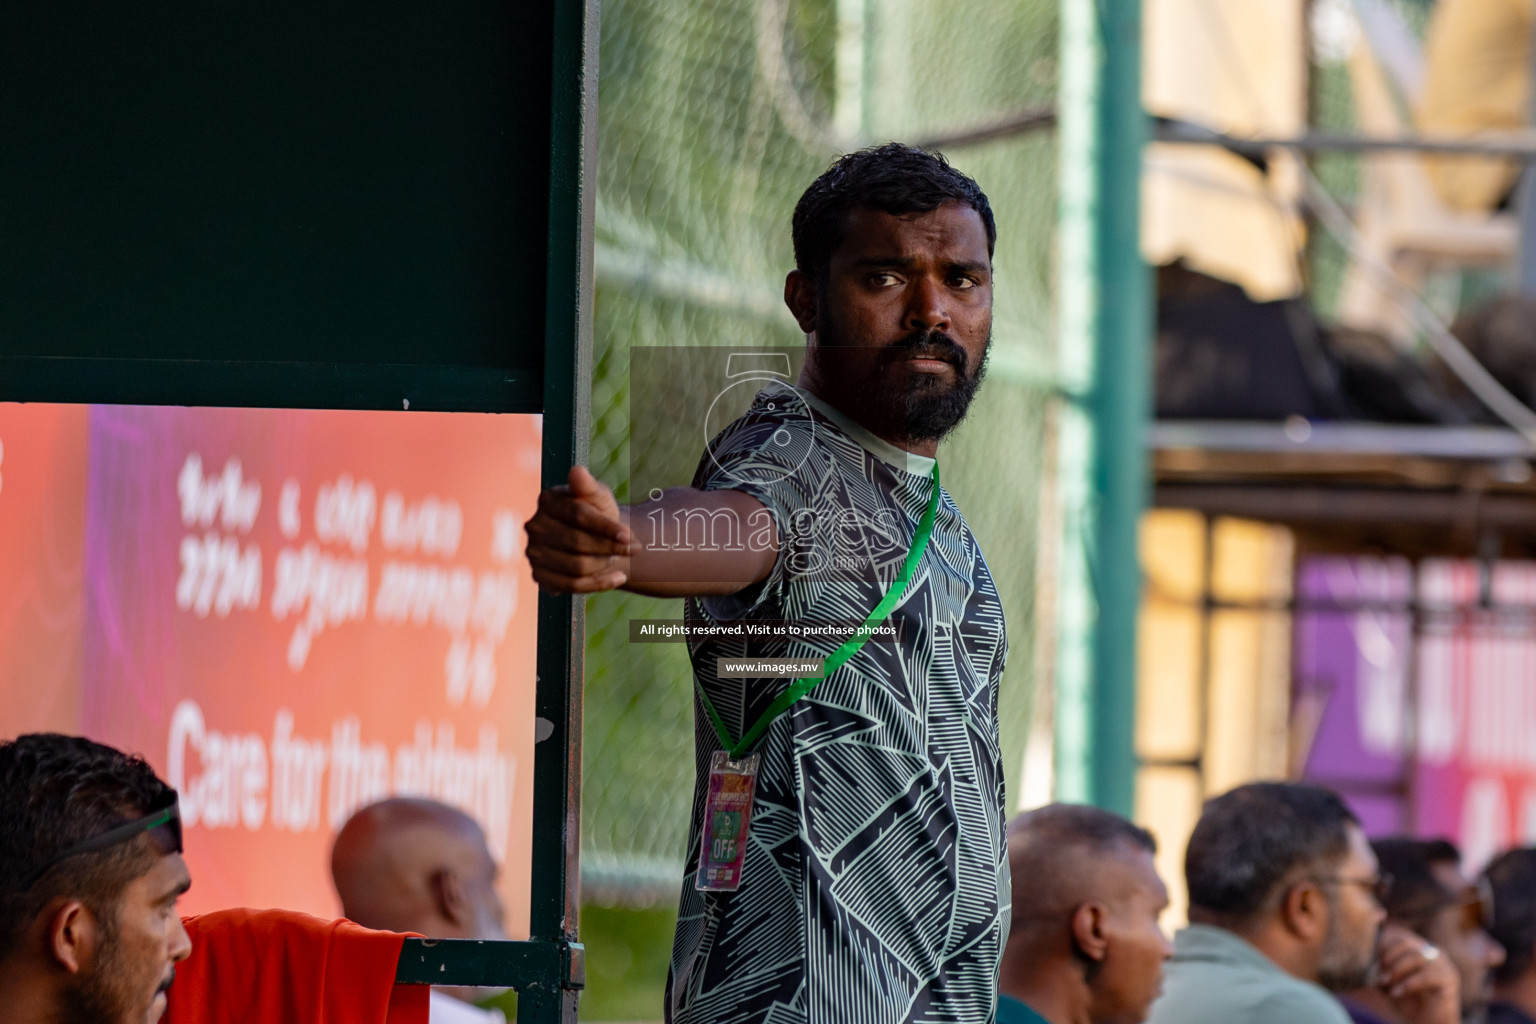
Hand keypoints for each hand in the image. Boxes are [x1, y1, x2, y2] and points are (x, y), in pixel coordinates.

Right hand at [524, 466, 638, 592]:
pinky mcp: (540, 576)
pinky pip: (572, 586)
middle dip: (610, 547)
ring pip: (576, 566)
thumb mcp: (600, 497)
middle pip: (576, 543)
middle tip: (634, 548)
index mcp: (547, 500)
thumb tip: (577, 471)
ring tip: (618, 557)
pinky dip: (599, 584)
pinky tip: (619, 577)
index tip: (629, 535)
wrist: (598, 539)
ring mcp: (534, 554)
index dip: (605, 527)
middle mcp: (534, 527)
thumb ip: (589, 487)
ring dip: (604, 564)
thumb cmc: (599, 513)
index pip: (578, 515)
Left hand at [1377, 924, 1459, 1023]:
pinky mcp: (1450, 978)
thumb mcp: (1387, 980)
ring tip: (1386, 985)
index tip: (1372, 961)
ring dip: (1396, 971)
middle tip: (1380, 976)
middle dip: (1388, 957)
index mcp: (1417, 947)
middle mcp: (1431, 950)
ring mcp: (1443, 963)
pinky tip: (1397, 993)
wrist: (1427, 1023)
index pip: (1397, 934)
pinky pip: (1427, 976)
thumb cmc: (1406, 1000)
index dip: (1382, 944)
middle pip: (1405, 942)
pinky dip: (1408, 984)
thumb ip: (1378, 966)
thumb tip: (1362, 955)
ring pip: (1416, 957)